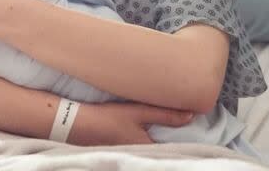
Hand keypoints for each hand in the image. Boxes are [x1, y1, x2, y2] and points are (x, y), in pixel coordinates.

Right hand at [68, 101, 193, 145]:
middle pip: (160, 148)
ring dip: (155, 138)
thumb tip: (191, 115)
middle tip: (178, 124)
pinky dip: (143, 139)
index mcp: (148, 148)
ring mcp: (128, 153)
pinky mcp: (119, 150)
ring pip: (149, 147)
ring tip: (162, 126)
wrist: (77, 124)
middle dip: (169, 139)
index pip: (172, 147)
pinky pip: (138, 146)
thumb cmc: (108, 119)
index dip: (180, 138)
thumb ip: (165, 115)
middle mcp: (139, 155)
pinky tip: (141, 130)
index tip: (191, 128)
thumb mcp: (138, 112)